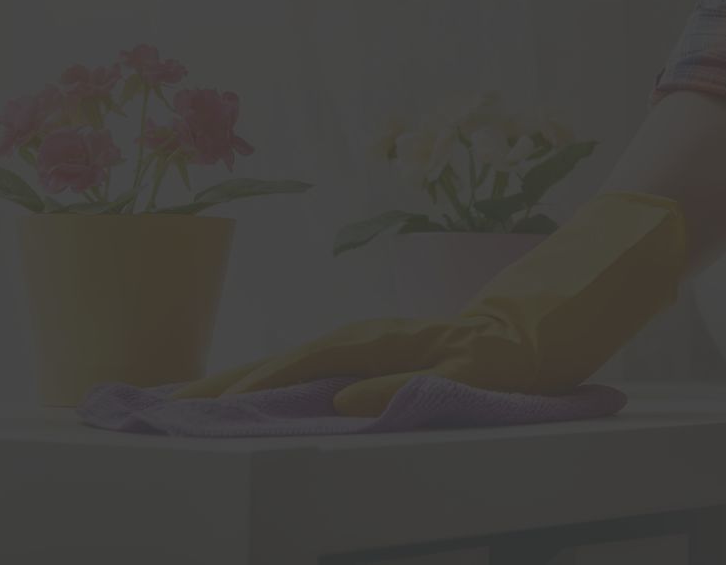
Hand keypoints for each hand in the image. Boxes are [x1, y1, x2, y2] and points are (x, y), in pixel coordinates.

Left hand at [175, 193, 687, 414]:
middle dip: (229, 382)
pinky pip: (425, 376)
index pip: (285, 364)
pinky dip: (384, 387)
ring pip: (346, 360)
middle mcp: (386, 340)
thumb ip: (362, 389)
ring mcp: (429, 347)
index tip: (164, 405)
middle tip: (165, 408)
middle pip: (297, 359)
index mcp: (368, 346)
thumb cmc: (480, 348)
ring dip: (285, 377)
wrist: (560, 313)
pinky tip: (347, 401)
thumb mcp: (413, 375)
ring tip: (229, 400)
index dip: (224, 382)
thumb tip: (303, 412)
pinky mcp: (476, 360)